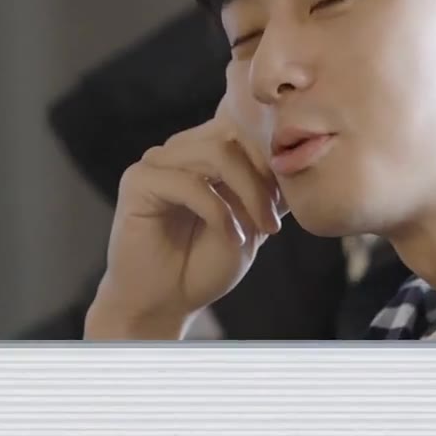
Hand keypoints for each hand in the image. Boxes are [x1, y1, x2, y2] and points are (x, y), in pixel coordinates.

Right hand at [85, 92, 284, 338]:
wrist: (163, 303)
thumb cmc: (203, 264)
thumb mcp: (250, 221)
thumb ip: (267, 188)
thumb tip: (297, 157)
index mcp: (202, 152)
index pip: (244, 131)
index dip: (272, 163)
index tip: (288, 204)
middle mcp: (178, 150)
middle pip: (233, 136)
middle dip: (263, 177)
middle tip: (274, 221)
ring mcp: (156, 162)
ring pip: (216, 153)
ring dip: (249, 192)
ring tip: (262, 228)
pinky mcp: (138, 182)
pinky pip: (191, 184)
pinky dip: (220, 212)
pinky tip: (233, 238)